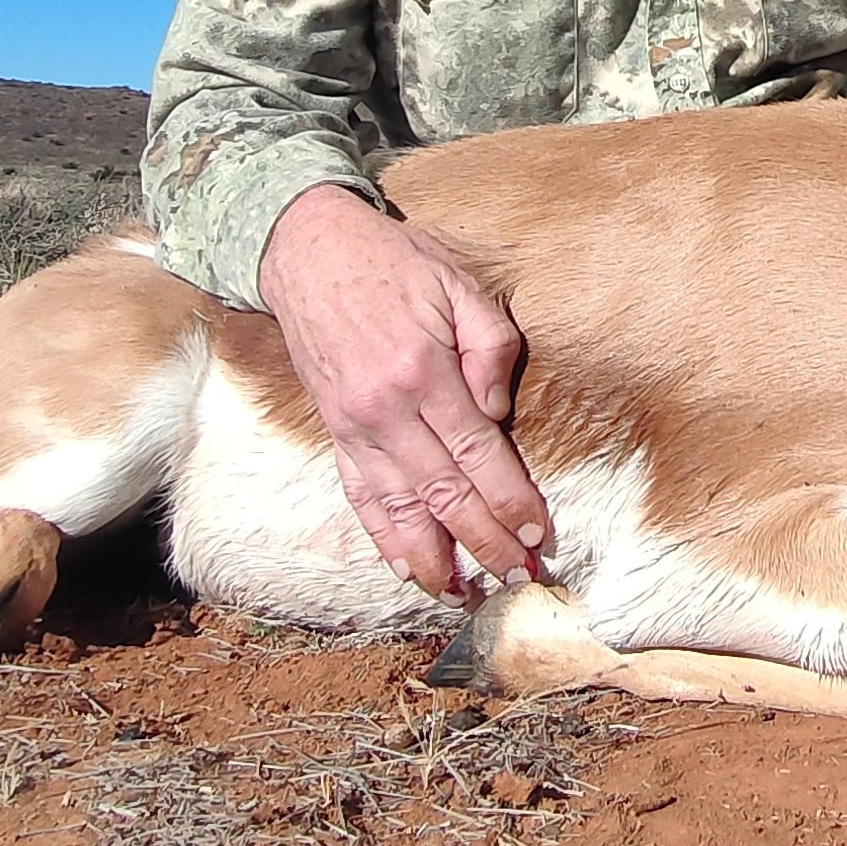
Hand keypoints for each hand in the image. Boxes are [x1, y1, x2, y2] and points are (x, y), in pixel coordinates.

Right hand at [256, 185, 553, 596]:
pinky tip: (407, 567)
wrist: (307, 251)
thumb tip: (499, 414)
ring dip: (436, 557)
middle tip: (520, 575)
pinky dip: (384, 536)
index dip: (510, 498)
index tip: (538, 531)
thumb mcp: (457, 282)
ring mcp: (354, 426)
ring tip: (465, 594)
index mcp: (423, 371)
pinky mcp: (335, 432)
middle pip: (444, 492)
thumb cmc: (392, 262)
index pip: (477, 452)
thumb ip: (490, 346)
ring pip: (400, 507)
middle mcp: (385, 409)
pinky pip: (360, 495)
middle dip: (485, 540)